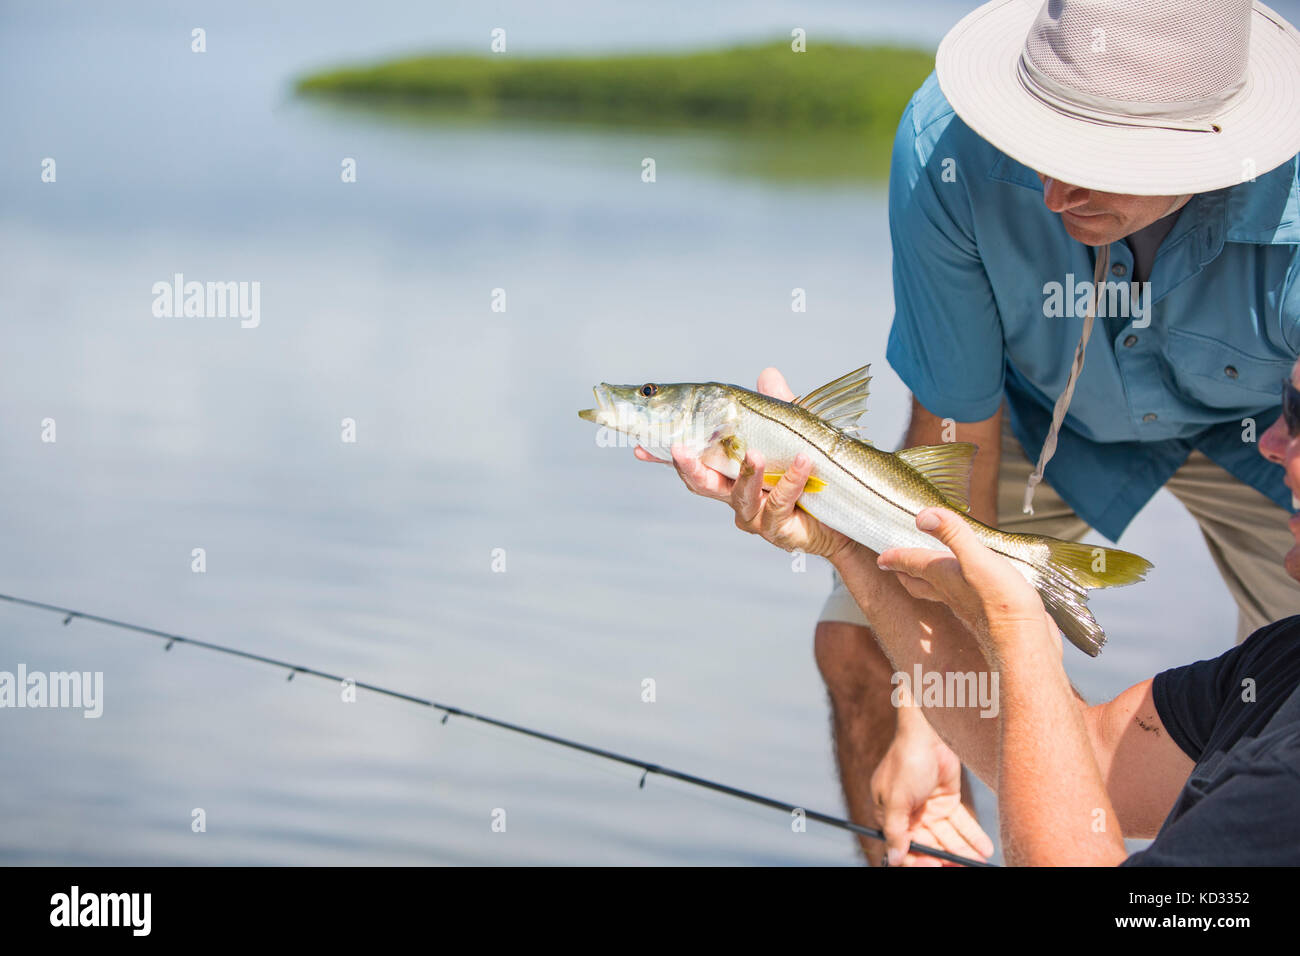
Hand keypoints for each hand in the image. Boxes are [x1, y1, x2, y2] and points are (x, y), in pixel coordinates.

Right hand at [634, 368, 850, 559]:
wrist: (845, 514)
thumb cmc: (813, 473)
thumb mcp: (797, 432)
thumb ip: (780, 406)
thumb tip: (766, 374)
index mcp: (730, 473)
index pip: (692, 463)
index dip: (662, 456)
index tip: (637, 446)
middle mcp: (735, 496)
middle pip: (702, 484)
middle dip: (689, 467)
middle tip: (678, 449)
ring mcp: (755, 515)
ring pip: (740, 496)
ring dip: (747, 474)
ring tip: (756, 455)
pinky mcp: (779, 529)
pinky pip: (780, 504)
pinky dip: (790, 481)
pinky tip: (802, 462)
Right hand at [872, 718, 993, 866]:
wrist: (928, 732)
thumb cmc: (906, 761)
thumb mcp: (896, 799)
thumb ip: (896, 831)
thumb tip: (894, 858)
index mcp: (890, 814)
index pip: (902, 847)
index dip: (917, 861)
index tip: (935, 867)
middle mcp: (909, 815)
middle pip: (927, 845)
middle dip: (944, 859)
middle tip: (960, 868)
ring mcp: (929, 808)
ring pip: (946, 838)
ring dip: (961, 852)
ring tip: (977, 864)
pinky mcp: (947, 800)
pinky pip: (960, 824)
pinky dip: (972, 837)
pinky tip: (984, 849)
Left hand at [876, 508, 1059, 661]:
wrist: (1024, 646)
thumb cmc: (1001, 605)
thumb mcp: (977, 560)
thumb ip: (953, 535)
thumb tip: (924, 516)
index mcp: (944, 577)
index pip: (912, 563)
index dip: (896, 557)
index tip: (881, 557)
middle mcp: (952, 593)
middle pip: (919, 582)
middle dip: (906, 572)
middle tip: (895, 567)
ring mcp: (969, 606)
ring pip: (940, 592)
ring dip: (929, 581)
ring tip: (927, 573)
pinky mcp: (989, 615)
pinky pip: (964, 599)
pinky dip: (959, 590)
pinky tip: (970, 588)